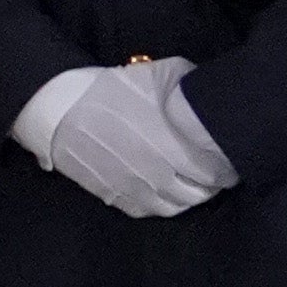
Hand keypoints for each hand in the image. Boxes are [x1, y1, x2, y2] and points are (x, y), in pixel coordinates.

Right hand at [17, 59, 234, 218]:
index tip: (228, 160)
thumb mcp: (153, 75)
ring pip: (174, 207)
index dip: (226, 170)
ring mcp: (135, 189)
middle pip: (198, 195)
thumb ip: (186, 84)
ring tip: (188, 184)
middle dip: (210, 186)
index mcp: (173, 148)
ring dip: (186, 198)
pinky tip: (160, 190)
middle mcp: (159, 175)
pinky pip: (147, 211)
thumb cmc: (108, 90)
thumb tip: (207, 88)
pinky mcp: (114, 196)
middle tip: (212, 173)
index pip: (215, 174)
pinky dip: (159, 204)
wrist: (58, 108)